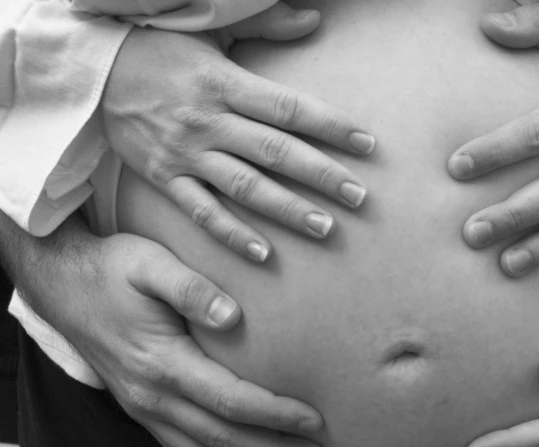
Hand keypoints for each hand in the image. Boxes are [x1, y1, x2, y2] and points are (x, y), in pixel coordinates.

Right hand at [8, 214, 327, 446]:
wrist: (63, 285)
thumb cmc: (113, 270)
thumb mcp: (149, 263)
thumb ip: (190, 288)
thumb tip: (232, 315)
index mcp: (161, 363)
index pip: (230, 401)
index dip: (274, 414)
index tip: (314, 421)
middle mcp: (151, 398)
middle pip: (223, 439)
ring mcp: (144, 410)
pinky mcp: (142, 411)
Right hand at [102, 4, 374, 261]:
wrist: (92, 72)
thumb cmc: (161, 51)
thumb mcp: (209, 32)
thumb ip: (265, 26)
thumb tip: (313, 20)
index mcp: (224, 83)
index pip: (288, 108)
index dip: (330, 125)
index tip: (367, 144)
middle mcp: (209, 121)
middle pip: (275, 152)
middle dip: (321, 174)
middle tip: (359, 197)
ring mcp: (186, 153)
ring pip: (245, 186)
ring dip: (287, 209)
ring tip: (325, 227)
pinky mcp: (164, 178)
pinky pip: (202, 212)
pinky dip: (232, 234)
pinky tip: (263, 253)